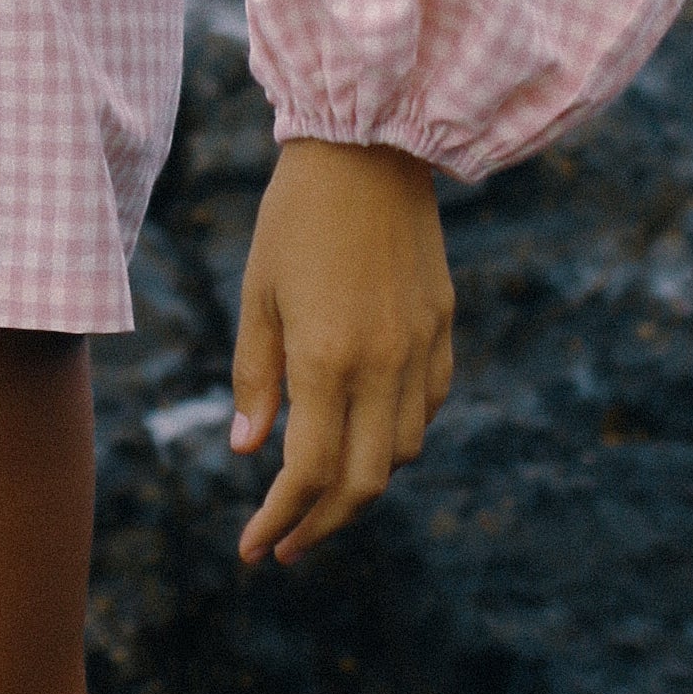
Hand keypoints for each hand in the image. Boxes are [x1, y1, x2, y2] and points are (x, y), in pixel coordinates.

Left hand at [228, 138, 455, 565]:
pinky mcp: (442, 327)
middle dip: (321, 524)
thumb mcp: (258, 293)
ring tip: (319, 489)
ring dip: (361, 483)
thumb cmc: (295, 215)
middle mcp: (383, 364)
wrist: (369, 146)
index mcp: (327, 357)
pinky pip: (427, 406)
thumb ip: (256, 375)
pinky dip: (396, 436)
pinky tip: (365, 431)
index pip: (309, 473)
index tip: (254, 547)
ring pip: (401, 451)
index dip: (280, 519)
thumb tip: (250, 451)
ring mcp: (421, 347)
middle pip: (363, 482)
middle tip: (285, 543)